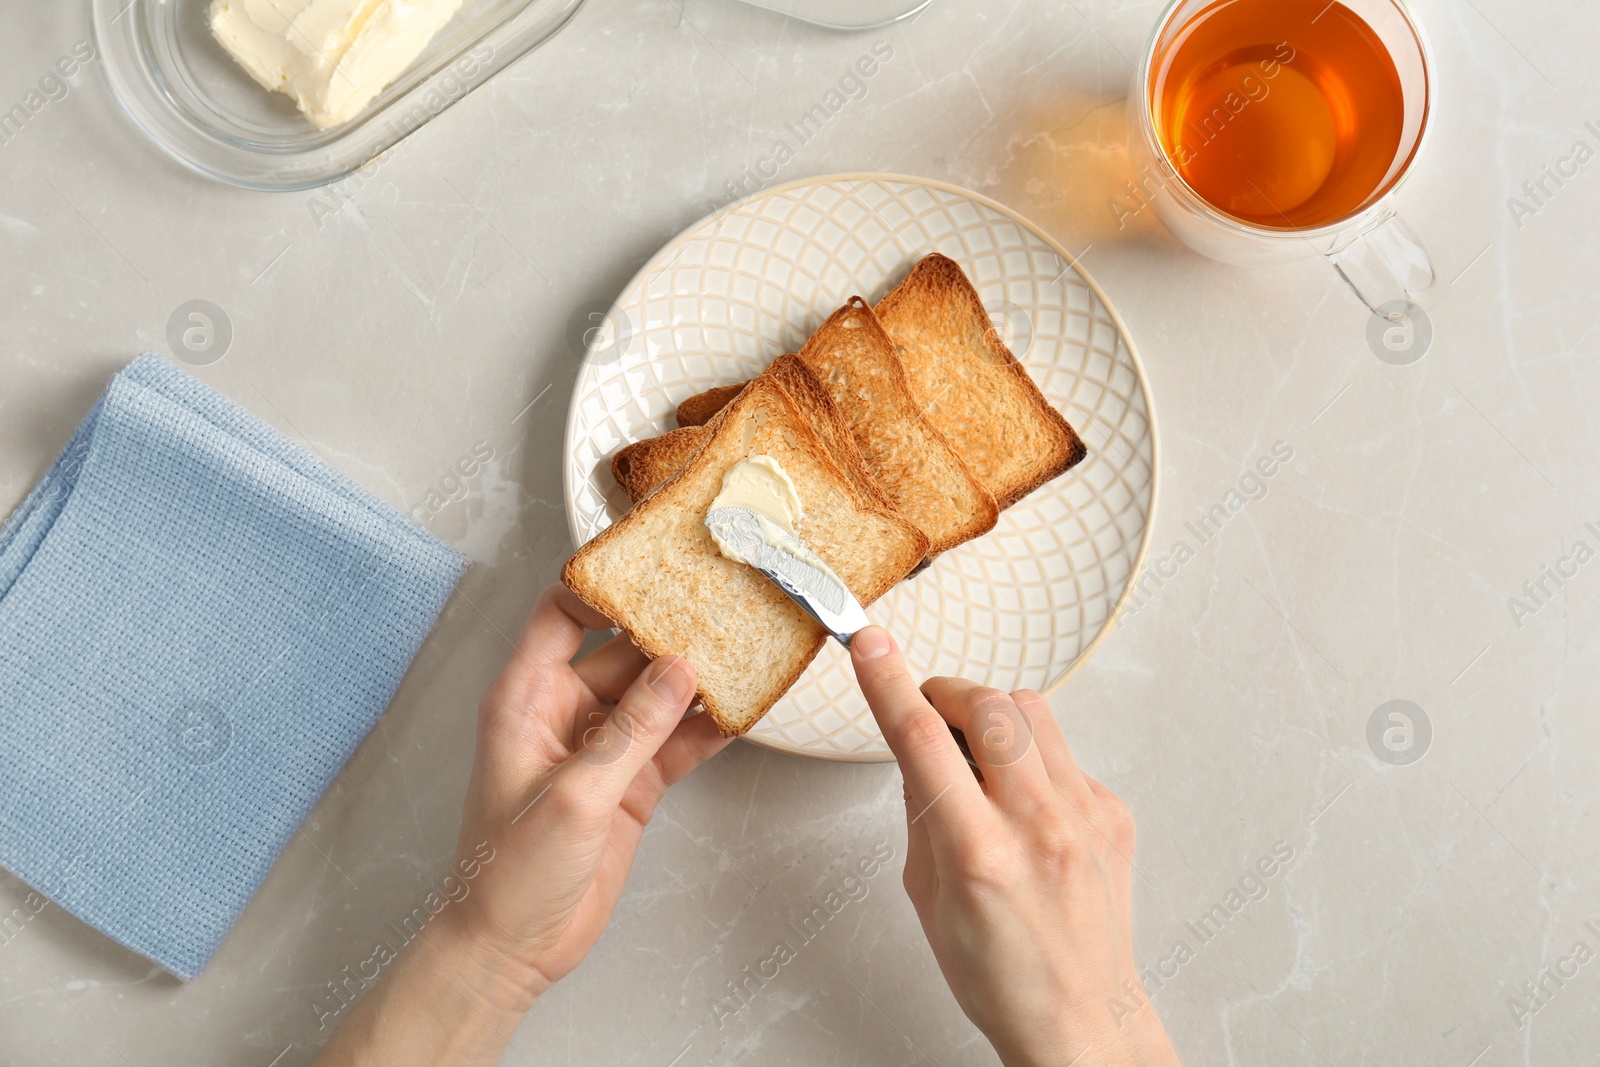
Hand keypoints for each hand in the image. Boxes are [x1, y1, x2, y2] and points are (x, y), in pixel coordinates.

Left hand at [444, 584, 730, 999]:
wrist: (512, 948)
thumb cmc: (506, 874)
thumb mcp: (574, 796)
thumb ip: (632, 730)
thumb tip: (679, 670)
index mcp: (527, 698)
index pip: (561, 613)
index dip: (605, 586)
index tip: (657, 570)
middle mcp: (563, 711)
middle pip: (624, 649)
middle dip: (672, 631)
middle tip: (724, 608)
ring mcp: (601, 747)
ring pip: (658, 694)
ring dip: (698, 679)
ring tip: (747, 650)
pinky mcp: (630, 781)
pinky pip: (675, 739)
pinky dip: (707, 727)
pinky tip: (741, 711)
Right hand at [849, 626, 1180, 1066]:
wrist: (1080, 1017)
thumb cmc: (998, 972)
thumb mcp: (927, 896)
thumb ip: (922, 812)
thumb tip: (919, 747)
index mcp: (979, 853)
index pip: (923, 741)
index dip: (889, 682)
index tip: (869, 643)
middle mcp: (1039, 827)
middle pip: (989, 707)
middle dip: (948, 693)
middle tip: (930, 712)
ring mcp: (1085, 816)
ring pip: (1034, 712)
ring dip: (993, 717)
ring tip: (979, 757)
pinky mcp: (1113, 813)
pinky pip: (1063, 752)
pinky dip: (1032, 759)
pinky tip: (1023, 801)